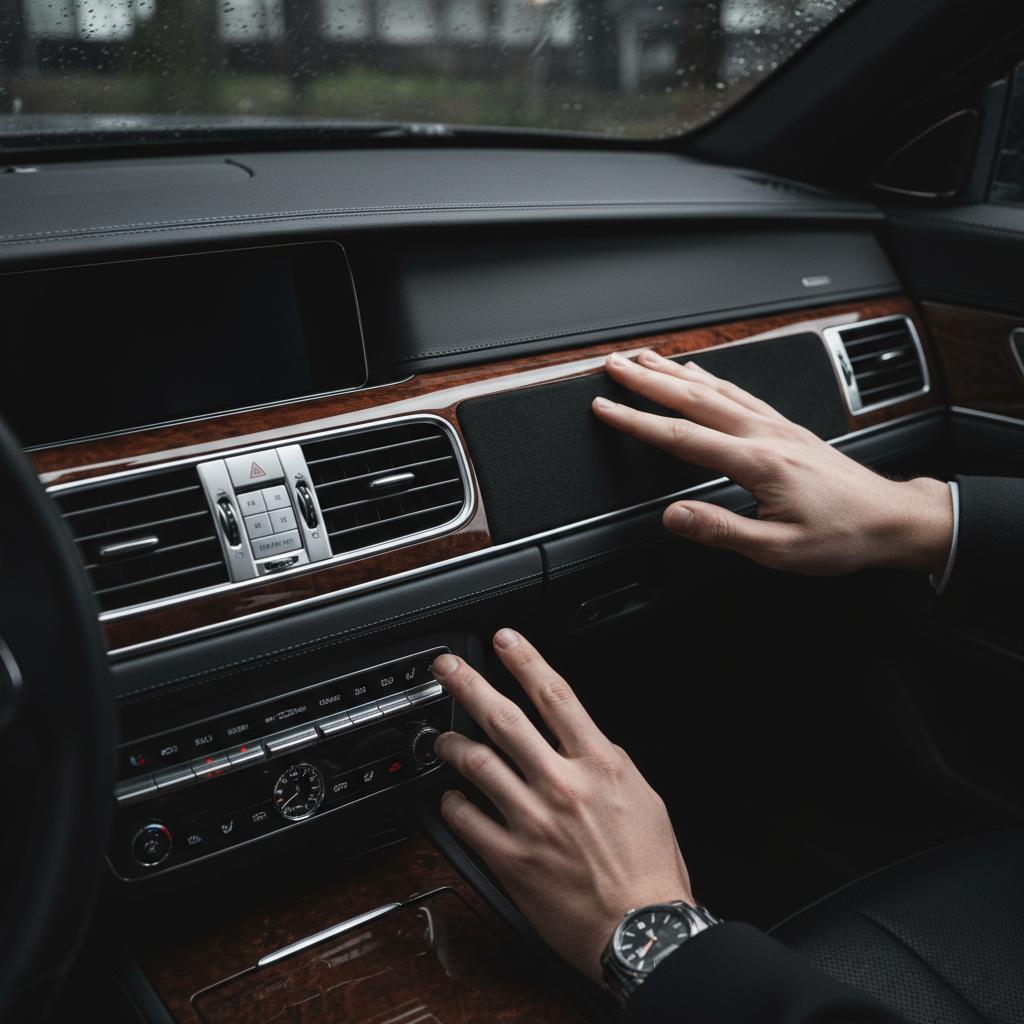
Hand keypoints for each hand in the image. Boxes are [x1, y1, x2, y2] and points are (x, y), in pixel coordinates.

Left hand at [432, 630, 691, 983]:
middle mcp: (562, 784)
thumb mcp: (644, 797)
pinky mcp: (511, 859)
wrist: (644, 931)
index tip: (504, 640)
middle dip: (469, 684)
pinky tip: (448, 797)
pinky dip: (452, 804)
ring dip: (451, 744)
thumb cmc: (650, 870)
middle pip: (504, 719)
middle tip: (446, 667)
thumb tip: (583, 738)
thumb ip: (609, 762)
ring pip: (477, 764)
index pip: (555, 695)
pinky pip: (467, 820)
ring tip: (441, 737)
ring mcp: (532, 820)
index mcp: (599, 764)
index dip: (526, 660)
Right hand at [592, 350, 952, 576]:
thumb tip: (674, 516)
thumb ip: (721, 530)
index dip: (637, 421)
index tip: (606, 408)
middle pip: (694, 398)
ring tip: (645, 359)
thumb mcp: (777, 550)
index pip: (681, 437)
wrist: (892, 521)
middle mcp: (765, 434)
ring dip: (676, 371)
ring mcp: (777, 426)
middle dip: (648, 380)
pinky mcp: (787, 427)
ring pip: (716, 388)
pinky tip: (699, 373)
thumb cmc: (842, 535)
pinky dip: (711, 377)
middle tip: (615, 366)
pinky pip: (740, 392)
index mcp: (758, 463)